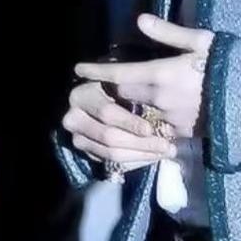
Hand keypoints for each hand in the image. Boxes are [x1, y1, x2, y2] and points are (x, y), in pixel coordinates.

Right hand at [62, 78, 178, 174]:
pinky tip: (153, 156)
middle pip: (109, 137)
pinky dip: (135, 161)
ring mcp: (79, 137)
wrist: (110, 96)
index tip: (149, 129)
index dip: (128, 122)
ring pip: (111, 153)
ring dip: (141, 155)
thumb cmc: (123, 83)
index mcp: (81, 95)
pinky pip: (112, 162)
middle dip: (140, 143)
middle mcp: (74, 118)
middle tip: (166, 146)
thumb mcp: (124, 77)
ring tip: (166, 152)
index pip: (106, 113)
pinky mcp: (90, 153)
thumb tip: (140, 97)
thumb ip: (129, 84)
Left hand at [74, 14, 213, 145]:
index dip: (97, 72)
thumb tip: (140, 19)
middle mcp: (160, 101)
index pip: (119, 74)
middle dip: (107, 89)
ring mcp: (170, 122)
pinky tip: (140, 119)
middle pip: (123, 96)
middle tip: (94, 83)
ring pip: (136, 114)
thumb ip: (169, 33)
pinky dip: (143, 123)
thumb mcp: (203, 41)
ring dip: (124, 107)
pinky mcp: (182, 136)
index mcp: (162, 75)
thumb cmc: (231, 66)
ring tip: (114, 100)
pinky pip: (154, 130)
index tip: (79, 70)